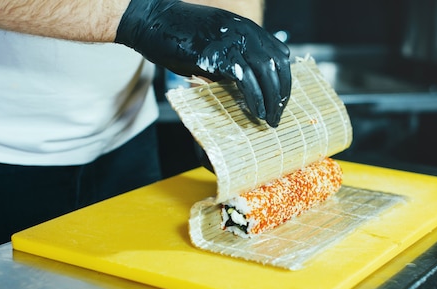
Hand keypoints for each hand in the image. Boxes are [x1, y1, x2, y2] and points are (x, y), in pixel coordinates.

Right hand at [115, 0, 290, 126]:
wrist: (152, 21)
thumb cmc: (179, 36)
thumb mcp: (215, 45)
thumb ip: (232, 61)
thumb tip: (246, 89)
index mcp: (247, 28)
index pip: (279, 54)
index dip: (284, 80)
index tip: (281, 100)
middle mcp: (244, 32)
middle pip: (277, 66)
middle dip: (281, 94)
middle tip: (278, 115)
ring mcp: (232, 41)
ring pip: (266, 73)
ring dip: (271, 100)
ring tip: (270, 119)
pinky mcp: (218, 54)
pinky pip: (245, 79)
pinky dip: (254, 98)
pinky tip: (256, 112)